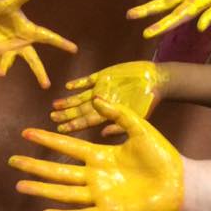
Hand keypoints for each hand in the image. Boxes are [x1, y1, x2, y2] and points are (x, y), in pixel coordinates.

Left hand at [0, 0, 77, 88]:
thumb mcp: (10, 1)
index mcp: (28, 30)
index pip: (48, 37)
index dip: (61, 43)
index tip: (74, 49)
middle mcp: (21, 42)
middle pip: (33, 60)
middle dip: (40, 73)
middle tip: (46, 85)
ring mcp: (9, 49)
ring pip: (9, 63)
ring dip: (4, 69)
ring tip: (1, 74)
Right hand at [9, 99, 181, 210]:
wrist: (181, 182)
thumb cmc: (162, 156)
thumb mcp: (139, 129)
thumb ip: (119, 115)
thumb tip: (97, 98)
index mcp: (100, 156)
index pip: (67, 147)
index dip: (47, 139)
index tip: (27, 132)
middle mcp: (95, 175)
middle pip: (58, 170)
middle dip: (35, 165)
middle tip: (12, 161)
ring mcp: (100, 194)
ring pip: (64, 192)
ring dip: (42, 189)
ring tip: (20, 185)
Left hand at [51, 61, 167, 134]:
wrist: (158, 79)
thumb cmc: (151, 100)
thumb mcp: (139, 117)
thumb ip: (121, 125)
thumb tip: (102, 135)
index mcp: (109, 113)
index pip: (87, 121)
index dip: (74, 125)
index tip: (60, 129)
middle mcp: (103, 102)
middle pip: (81, 110)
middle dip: (67, 114)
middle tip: (52, 118)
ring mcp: (102, 89)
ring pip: (81, 97)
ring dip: (69, 101)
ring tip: (55, 105)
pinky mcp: (105, 76)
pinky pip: (87, 80)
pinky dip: (78, 84)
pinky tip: (67, 87)